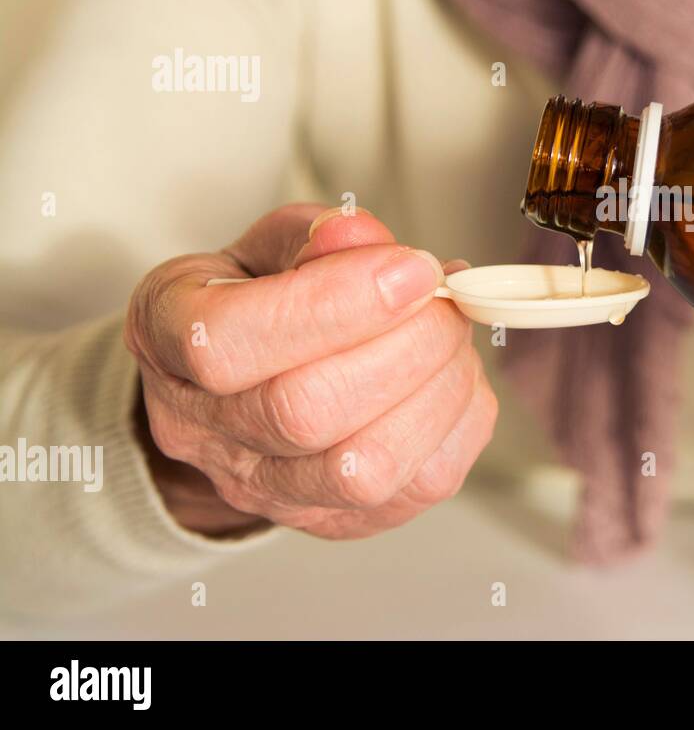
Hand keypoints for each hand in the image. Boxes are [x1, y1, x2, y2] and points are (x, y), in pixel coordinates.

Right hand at [124, 203, 495, 538]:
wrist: (239, 388)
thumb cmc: (257, 301)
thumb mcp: (271, 245)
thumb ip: (316, 237)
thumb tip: (363, 237)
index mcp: (170, 336)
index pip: (227, 343)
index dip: (334, 304)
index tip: (411, 268)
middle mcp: (204, 431)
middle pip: (305, 411)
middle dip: (406, 344)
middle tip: (444, 298)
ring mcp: (268, 490)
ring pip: (365, 468)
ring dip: (438, 388)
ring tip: (451, 334)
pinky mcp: (340, 519)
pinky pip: (420, 485)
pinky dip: (458, 421)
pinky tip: (453, 376)